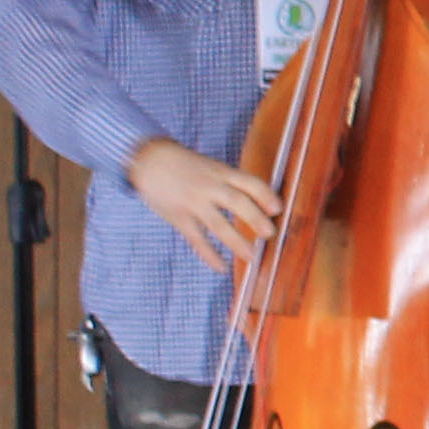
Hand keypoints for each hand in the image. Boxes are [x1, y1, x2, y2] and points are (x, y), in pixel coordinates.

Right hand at [127, 136, 279, 274]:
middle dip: (254, 218)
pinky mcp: (178, 217)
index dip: (265, 195)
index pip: (249, 182)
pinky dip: (209, 254)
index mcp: (222, 172)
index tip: (278, 209)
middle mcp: (209, 186)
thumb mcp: (213, 167)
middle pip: (236, 201)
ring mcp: (193, 202)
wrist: (150, 160)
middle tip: (270, 234)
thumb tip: (262, 204)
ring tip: (251, 256)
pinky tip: (221, 267)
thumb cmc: (188, 166)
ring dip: (236, 242)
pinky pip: (196, 238)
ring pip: (217, 224)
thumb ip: (233, 183)